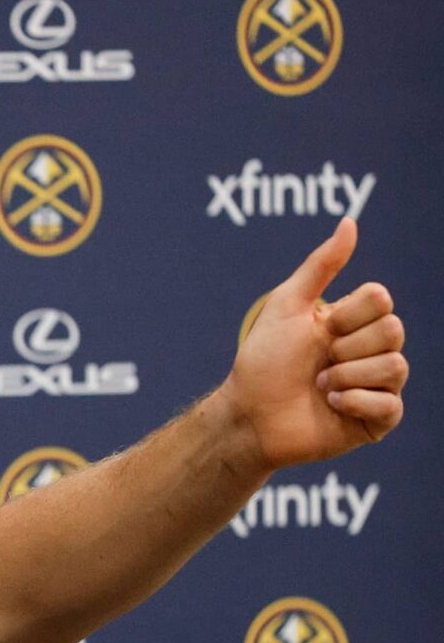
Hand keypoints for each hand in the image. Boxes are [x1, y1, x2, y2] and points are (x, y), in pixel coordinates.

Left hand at [224, 217, 406, 469]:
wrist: (247, 414)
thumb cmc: (263, 361)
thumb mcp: (288, 306)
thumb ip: (321, 266)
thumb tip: (350, 222)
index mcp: (355, 322)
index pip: (382, 299)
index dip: (348, 314)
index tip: (319, 329)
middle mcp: (371, 351)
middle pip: (394, 330)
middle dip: (347, 347)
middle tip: (319, 362)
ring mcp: (376, 386)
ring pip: (395, 366)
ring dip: (346, 375)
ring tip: (320, 386)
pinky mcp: (376, 420)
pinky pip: (391, 404)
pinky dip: (354, 402)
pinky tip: (331, 405)